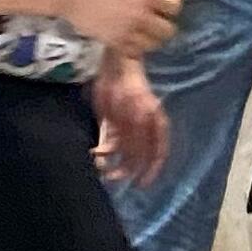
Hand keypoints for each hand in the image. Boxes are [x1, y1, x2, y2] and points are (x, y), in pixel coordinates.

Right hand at [58, 0, 182, 55]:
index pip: (174, 9)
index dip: (171, 8)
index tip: (163, 7)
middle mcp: (140, 15)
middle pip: (168, 31)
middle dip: (164, 26)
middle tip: (154, 22)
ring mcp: (128, 31)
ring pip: (153, 44)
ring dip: (150, 38)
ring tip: (141, 31)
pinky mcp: (115, 42)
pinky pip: (135, 52)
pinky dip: (136, 46)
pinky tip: (129, 37)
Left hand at [91, 59, 167, 186]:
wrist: (117, 65)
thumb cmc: (131, 85)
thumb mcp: (138, 110)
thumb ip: (139, 133)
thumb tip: (138, 157)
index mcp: (155, 126)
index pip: (157, 153)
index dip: (151, 170)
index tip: (141, 184)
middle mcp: (142, 130)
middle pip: (137, 157)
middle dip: (124, 170)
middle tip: (110, 177)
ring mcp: (127, 128)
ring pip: (121, 154)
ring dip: (111, 163)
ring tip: (99, 167)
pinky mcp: (112, 124)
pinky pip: (108, 145)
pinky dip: (102, 152)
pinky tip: (94, 153)